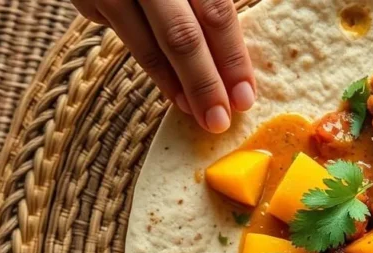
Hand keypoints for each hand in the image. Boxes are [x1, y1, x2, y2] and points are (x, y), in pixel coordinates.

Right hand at [71, 0, 254, 132]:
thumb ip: (212, 7)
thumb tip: (235, 64)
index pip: (217, 14)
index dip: (232, 59)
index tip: (244, 98)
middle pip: (182, 36)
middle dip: (204, 84)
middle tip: (219, 121)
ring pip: (149, 45)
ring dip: (177, 86)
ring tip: (197, 113)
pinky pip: (128, 39)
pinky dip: (154, 68)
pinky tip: (172, 89)